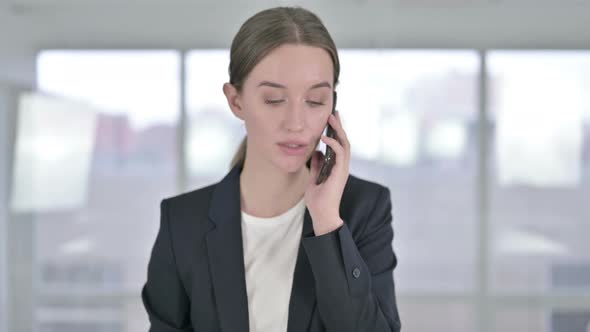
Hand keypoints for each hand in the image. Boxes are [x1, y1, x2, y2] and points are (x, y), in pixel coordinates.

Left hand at [304, 110, 350, 235]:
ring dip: (338, 131)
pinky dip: (333, 144)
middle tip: (334, 113)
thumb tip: (316, 152)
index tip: (332, 119)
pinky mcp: (340, 173)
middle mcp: (342, 166)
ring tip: (331, 119)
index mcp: (337, 167)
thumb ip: (317, 166)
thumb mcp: (314, 178)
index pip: (339, 145)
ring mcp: (343, 169)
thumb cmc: (318, 200)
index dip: (336, 131)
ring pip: (345, 144)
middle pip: (344, 141)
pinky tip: (325, 137)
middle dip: (339, 126)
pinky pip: (339, 154)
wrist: (322, 214)